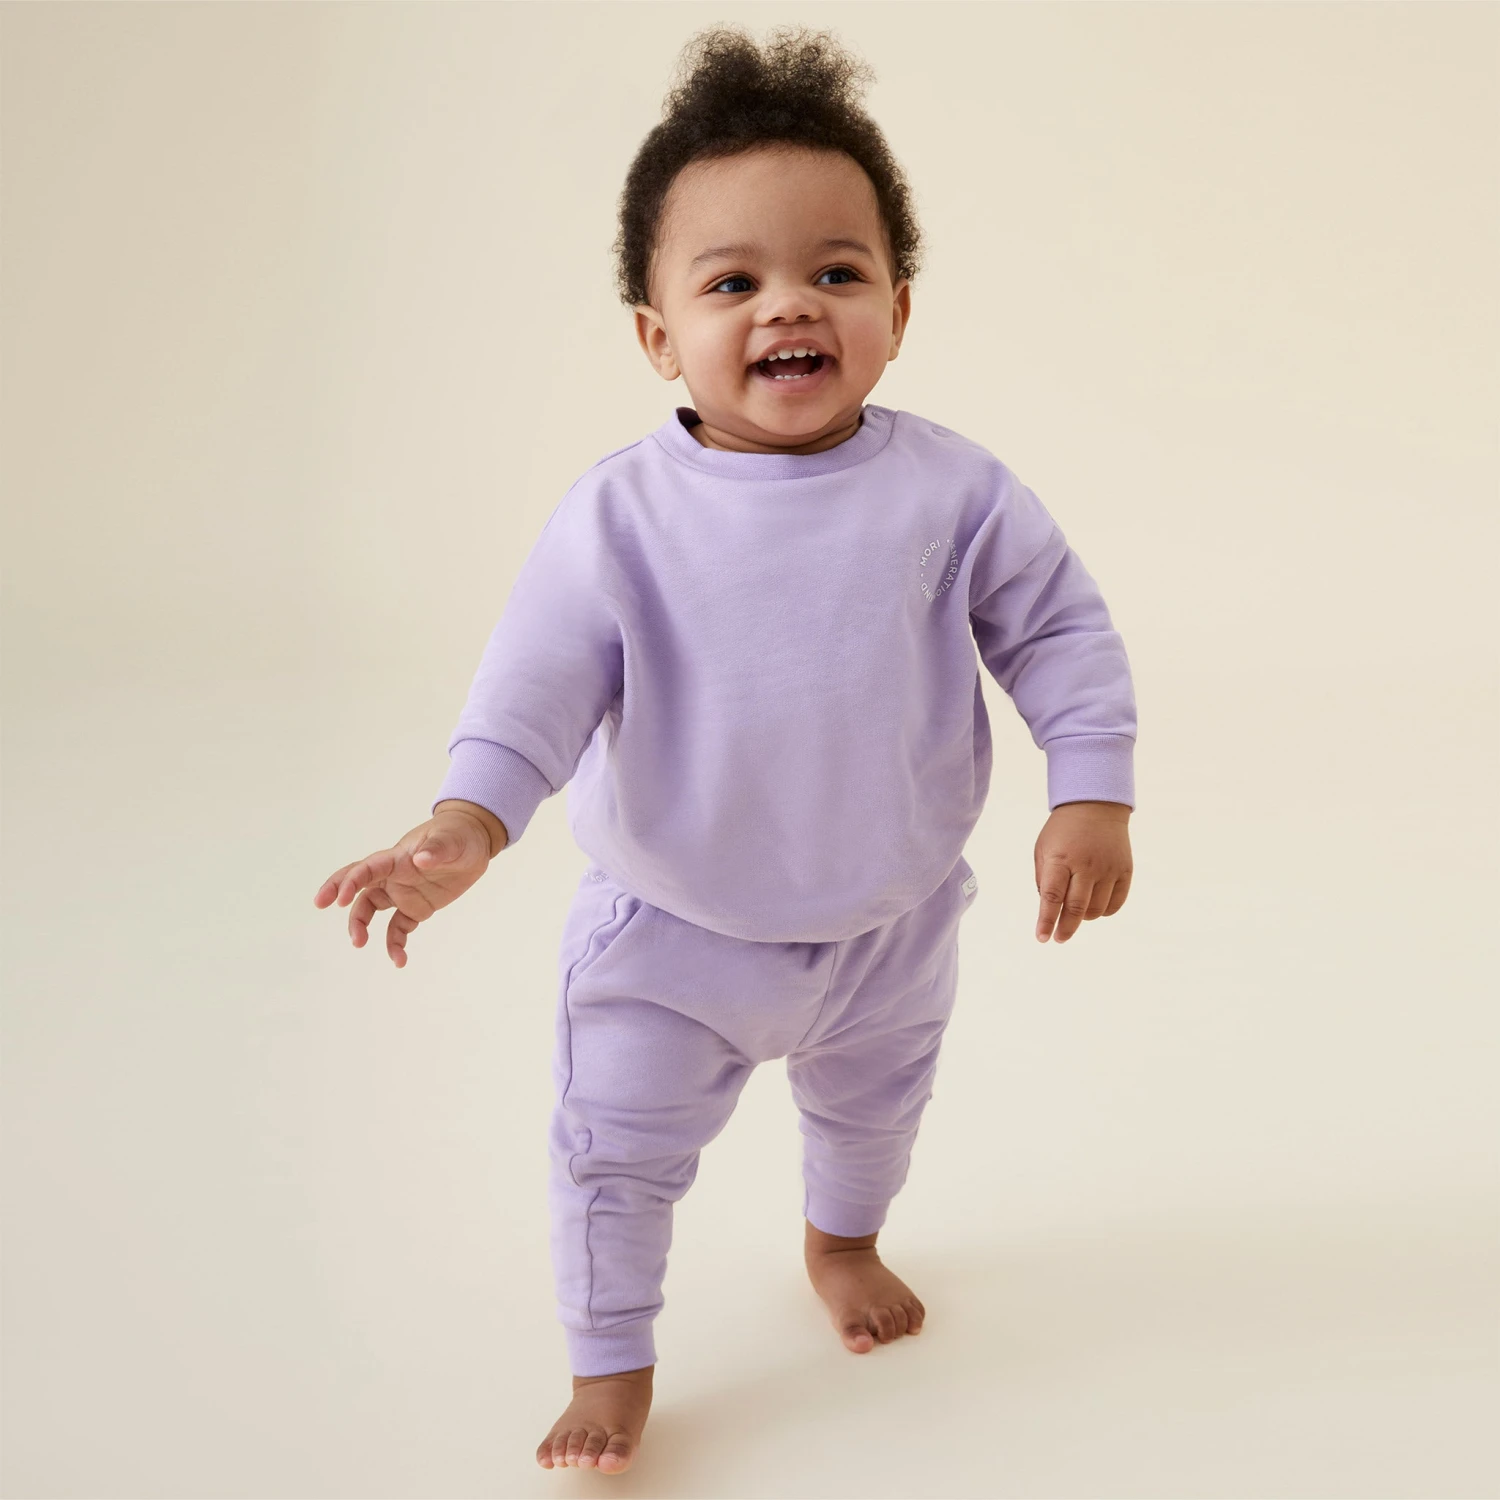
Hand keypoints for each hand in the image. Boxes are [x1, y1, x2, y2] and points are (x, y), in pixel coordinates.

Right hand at [312, 804, 505, 967]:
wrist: (474, 842)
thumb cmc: (459, 835)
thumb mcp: (453, 841)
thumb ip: (438, 850)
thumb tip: (420, 860)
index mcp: (398, 858)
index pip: (368, 868)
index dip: (351, 881)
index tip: (341, 899)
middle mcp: (394, 875)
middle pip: (358, 884)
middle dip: (337, 891)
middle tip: (320, 904)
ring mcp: (402, 891)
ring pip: (371, 908)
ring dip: (360, 925)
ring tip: (359, 943)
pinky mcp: (416, 908)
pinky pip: (398, 928)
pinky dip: (395, 944)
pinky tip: (399, 960)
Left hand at [1034, 800, 1131, 943]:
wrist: (1095, 807)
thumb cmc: (1063, 832)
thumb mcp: (1043, 849)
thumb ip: (1044, 879)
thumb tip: (1051, 910)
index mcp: (1060, 858)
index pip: (1052, 896)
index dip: (1046, 921)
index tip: (1042, 938)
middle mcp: (1086, 864)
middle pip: (1076, 908)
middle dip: (1065, 928)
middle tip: (1059, 938)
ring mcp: (1108, 868)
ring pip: (1096, 909)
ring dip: (1083, 917)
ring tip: (1075, 912)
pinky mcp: (1125, 871)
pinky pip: (1115, 904)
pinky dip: (1103, 911)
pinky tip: (1094, 906)